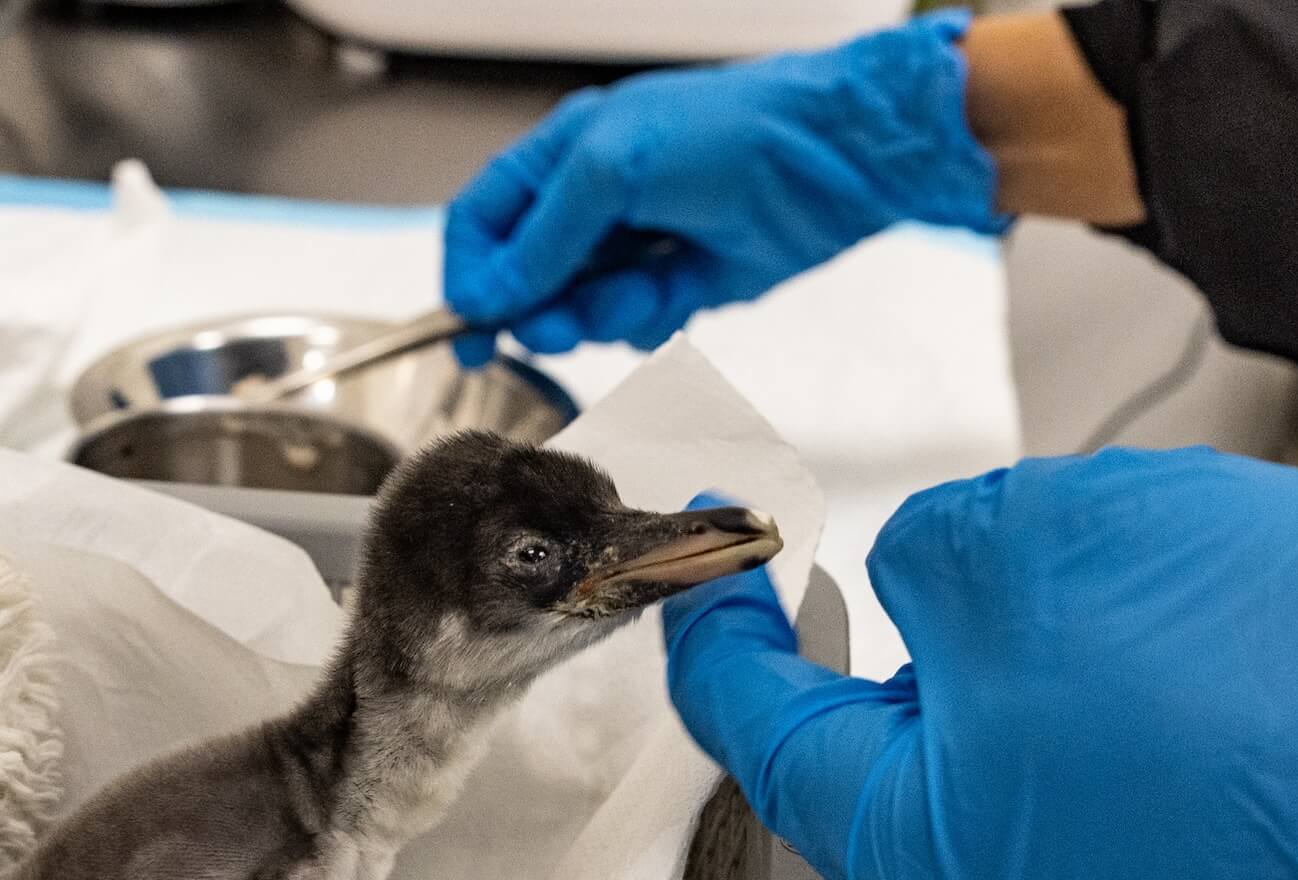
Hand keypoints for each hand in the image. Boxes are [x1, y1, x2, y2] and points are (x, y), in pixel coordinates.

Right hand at [443, 11, 1006, 367]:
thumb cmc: (731, 133)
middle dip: (537, 309)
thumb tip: (486, 294)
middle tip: (556, 325)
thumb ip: (541, 238)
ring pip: (578, 311)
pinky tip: (680, 289)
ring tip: (643, 290)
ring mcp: (634, 246)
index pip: (482, 222)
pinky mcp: (676, 284)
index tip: (471, 322)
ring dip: (602, 315)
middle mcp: (592, 203)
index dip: (467, 275)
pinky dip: (648, 320)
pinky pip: (631, 327)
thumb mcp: (612, 170)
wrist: (830, 160)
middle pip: (523, 279)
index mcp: (563, 156)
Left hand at [664, 450, 1297, 879]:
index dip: (725, 640)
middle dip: (928, 667)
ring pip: (1024, 814)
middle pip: (899, 784)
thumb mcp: (1049, 549)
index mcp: (912, 863)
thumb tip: (923, 585)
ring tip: (1163, 637)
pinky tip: (1224, 705)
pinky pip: (1127, 852)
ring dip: (1057, 709)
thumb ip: (935, 558)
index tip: (714, 579)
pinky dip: (1141, 767)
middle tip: (983, 585)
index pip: (763, 739)